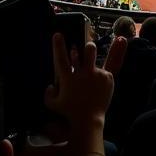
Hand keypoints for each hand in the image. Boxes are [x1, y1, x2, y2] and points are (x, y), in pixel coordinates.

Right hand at [44, 33, 126, 149]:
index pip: (61, 58)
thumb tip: (50, 85)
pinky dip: (101, 76)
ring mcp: (96, 74)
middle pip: (86, 50)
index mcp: (68, 78)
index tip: (57, 34)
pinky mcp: (107, 78)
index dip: (58, 45)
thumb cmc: (69, 113)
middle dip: (86, 46)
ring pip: (94, 55)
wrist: (88, 121)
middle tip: (86, 47)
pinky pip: (105, 70)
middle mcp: (82, 73)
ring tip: (92, 56)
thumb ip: (48, 94)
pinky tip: (99, 85)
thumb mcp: (53, 105)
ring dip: (91, 51)